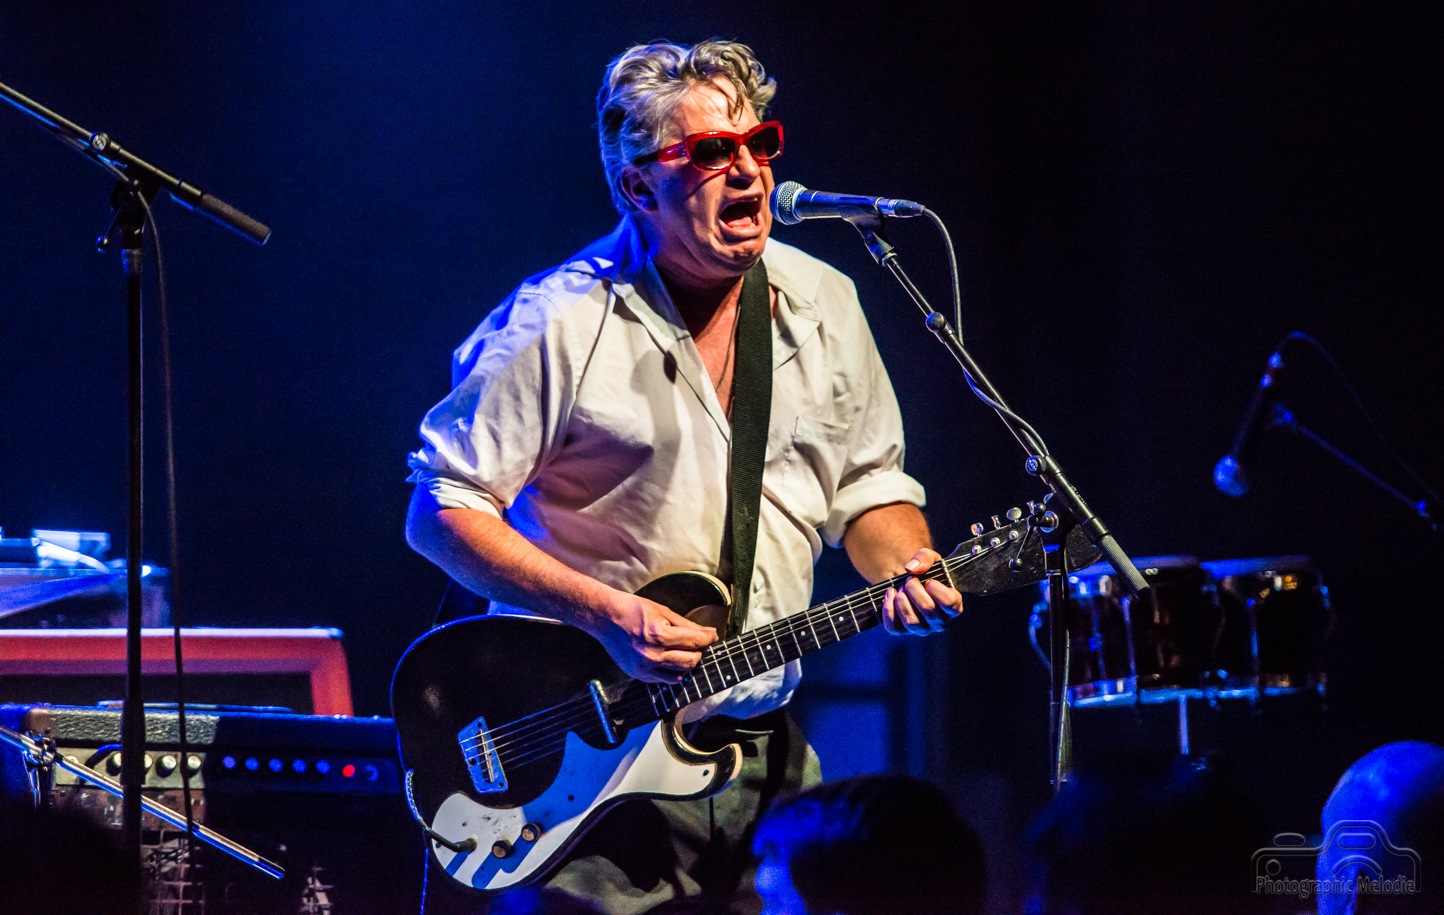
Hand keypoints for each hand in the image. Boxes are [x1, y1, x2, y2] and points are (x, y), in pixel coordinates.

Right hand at [593, 592, 717, 682]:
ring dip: (687, 664)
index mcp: (659, 635)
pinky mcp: (639, 675)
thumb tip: (706, 633)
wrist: (606, 619)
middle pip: (690, 661)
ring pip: (679, 675)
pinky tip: (670, 660)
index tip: (713, 635)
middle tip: (698, 643)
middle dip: (699, 652)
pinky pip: (663, 680)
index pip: (694, 641)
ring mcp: (644, 668)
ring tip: (684, 652)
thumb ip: (686, 624)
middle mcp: (652, 655)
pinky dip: (672, 672)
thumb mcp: (662, 611)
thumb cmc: (633, 610)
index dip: (708, 638)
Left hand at [881, 548, 962, 635]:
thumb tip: (912, 568)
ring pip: (911, 621)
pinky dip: (888, 608)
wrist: (908, 581)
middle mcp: (939, 621)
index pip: (950, 602)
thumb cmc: (924, 573)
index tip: (929, 580)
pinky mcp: (903, 631)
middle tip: (910, 580)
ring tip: (901, 588)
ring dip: (902, 599)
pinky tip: (890, 594)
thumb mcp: (929, 559)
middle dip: (914, 589)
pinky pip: (893, 627)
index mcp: (952, 606)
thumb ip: (925, 558)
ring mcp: (922, 629)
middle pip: (927, 608)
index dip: (937, 589)